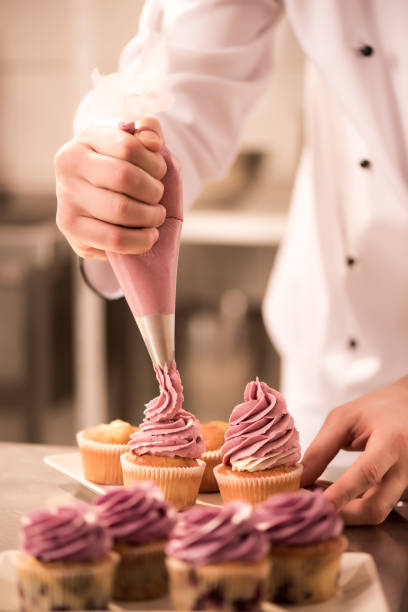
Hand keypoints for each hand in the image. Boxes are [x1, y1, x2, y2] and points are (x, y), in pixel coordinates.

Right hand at [55, 117, 166, 259]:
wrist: (93, 197)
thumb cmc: (119, 167)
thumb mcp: (133, 143)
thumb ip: (148, 131)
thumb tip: (153, 140)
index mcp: (83, 142)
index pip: (128, 147)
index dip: (154, 162)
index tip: (159, 172)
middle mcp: (68, 169)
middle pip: (125, 178)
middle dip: (153, 190)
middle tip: (158, 197)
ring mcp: (66, 200)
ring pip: (121, 210)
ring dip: (150, 216)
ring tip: (156, 215)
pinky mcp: (72, 230)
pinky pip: (114, 239)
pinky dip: (140, 240)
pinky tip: (150, 235)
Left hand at [301, 376, 407, 524]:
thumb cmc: (376, 409)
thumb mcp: (343, 419)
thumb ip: (321, 448)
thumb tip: (300, 478)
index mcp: (391, 441)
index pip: (367, 473)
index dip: (341, 493)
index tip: (316, 503)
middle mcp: (406, 466)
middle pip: (376, 506)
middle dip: (342, 513)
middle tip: (312, 503)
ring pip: (378, 512)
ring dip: (347, 511)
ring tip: (323, 493)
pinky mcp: (406, 490)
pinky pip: (380, 506)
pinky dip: (357, 506)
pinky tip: (340, 493)